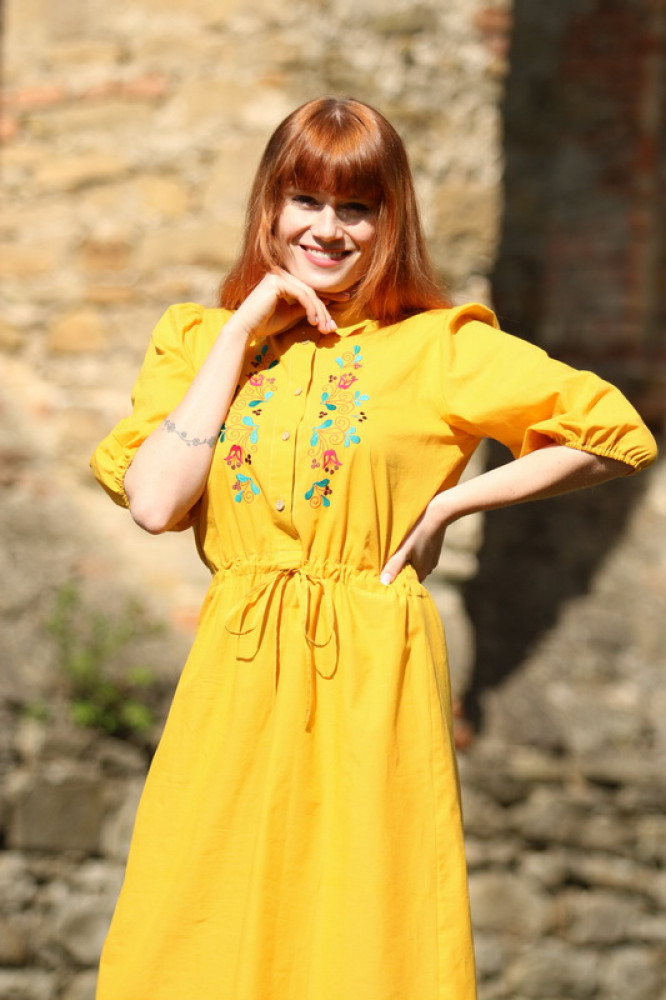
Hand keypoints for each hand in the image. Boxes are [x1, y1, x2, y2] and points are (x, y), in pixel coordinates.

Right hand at [234, 269, 349, 337]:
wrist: (247, 328)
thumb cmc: (266, 322)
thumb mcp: (291, 314)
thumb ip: (306, 307)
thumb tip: (325, 304)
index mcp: (285, 280)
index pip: (311, 286)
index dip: (330, 293)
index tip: (347, 299)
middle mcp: (282, 274)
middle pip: (312, 290)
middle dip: (325, 309)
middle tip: (333, 326)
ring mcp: (278, 275)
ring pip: (309, 292)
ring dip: (319, 311)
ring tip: (324, 327)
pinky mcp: (277, 282)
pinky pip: (301, 294)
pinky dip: (310, 308)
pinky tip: (314, 321)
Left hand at [380, 502, 447, 584]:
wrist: (438, 514)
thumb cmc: (419, 532)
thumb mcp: (403, 550)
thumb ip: (394, 566)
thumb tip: (383, 583)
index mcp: (421, 572)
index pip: (406, 583)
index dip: (395, 580)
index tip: (384, 576)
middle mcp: (429, 569)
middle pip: (410, 573)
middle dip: (400, 570)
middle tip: (386, 563)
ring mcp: (432, 559)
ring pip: (415, 564)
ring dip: (406, 560)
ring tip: (396, 553)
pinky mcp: (433, 549)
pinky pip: (420, 556)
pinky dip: (413, 553)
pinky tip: (407, 545)